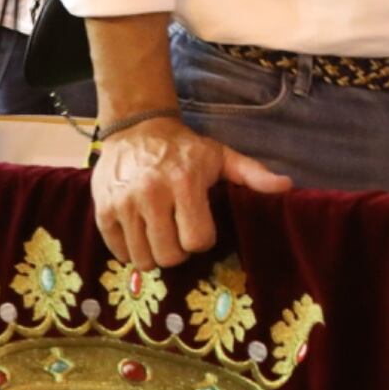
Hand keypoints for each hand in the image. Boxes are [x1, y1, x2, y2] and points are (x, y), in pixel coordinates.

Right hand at [92, 114, 293, 266]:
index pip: (197, 241)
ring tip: (159, 234)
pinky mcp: (102, 211)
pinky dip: (130, 251)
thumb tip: (286, 187)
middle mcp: (151, 195)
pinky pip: (118, 253)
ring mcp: (123, 204)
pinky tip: (140, 233)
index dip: (202, 239)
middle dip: (179, 251)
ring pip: (143, 260)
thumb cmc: (184, 149)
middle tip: (178, 233)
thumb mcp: (221, 157)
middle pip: (169, 256)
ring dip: (155, 254)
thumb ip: (253, 174)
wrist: (136, 129)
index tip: (200, 226)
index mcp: (184, 183)